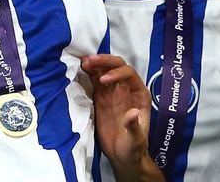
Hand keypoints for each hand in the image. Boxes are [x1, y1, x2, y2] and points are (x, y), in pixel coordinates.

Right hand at [81, 54, 158, 179]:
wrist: (123, 156)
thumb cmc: (133, 148)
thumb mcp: (135, 140)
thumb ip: (133, 126)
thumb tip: (131, 113)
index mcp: (139, 95)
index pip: (129, 74)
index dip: (117, 73)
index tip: (103, 80)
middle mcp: (127, 89)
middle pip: (117, 66)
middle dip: (105, 61)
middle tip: (89, 61)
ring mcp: (113, 91)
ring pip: (105, 70)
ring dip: (95, 64)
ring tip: (82, 62)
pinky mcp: (101, 97)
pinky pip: (95, 80)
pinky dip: (88, 73)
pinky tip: (80, 68)